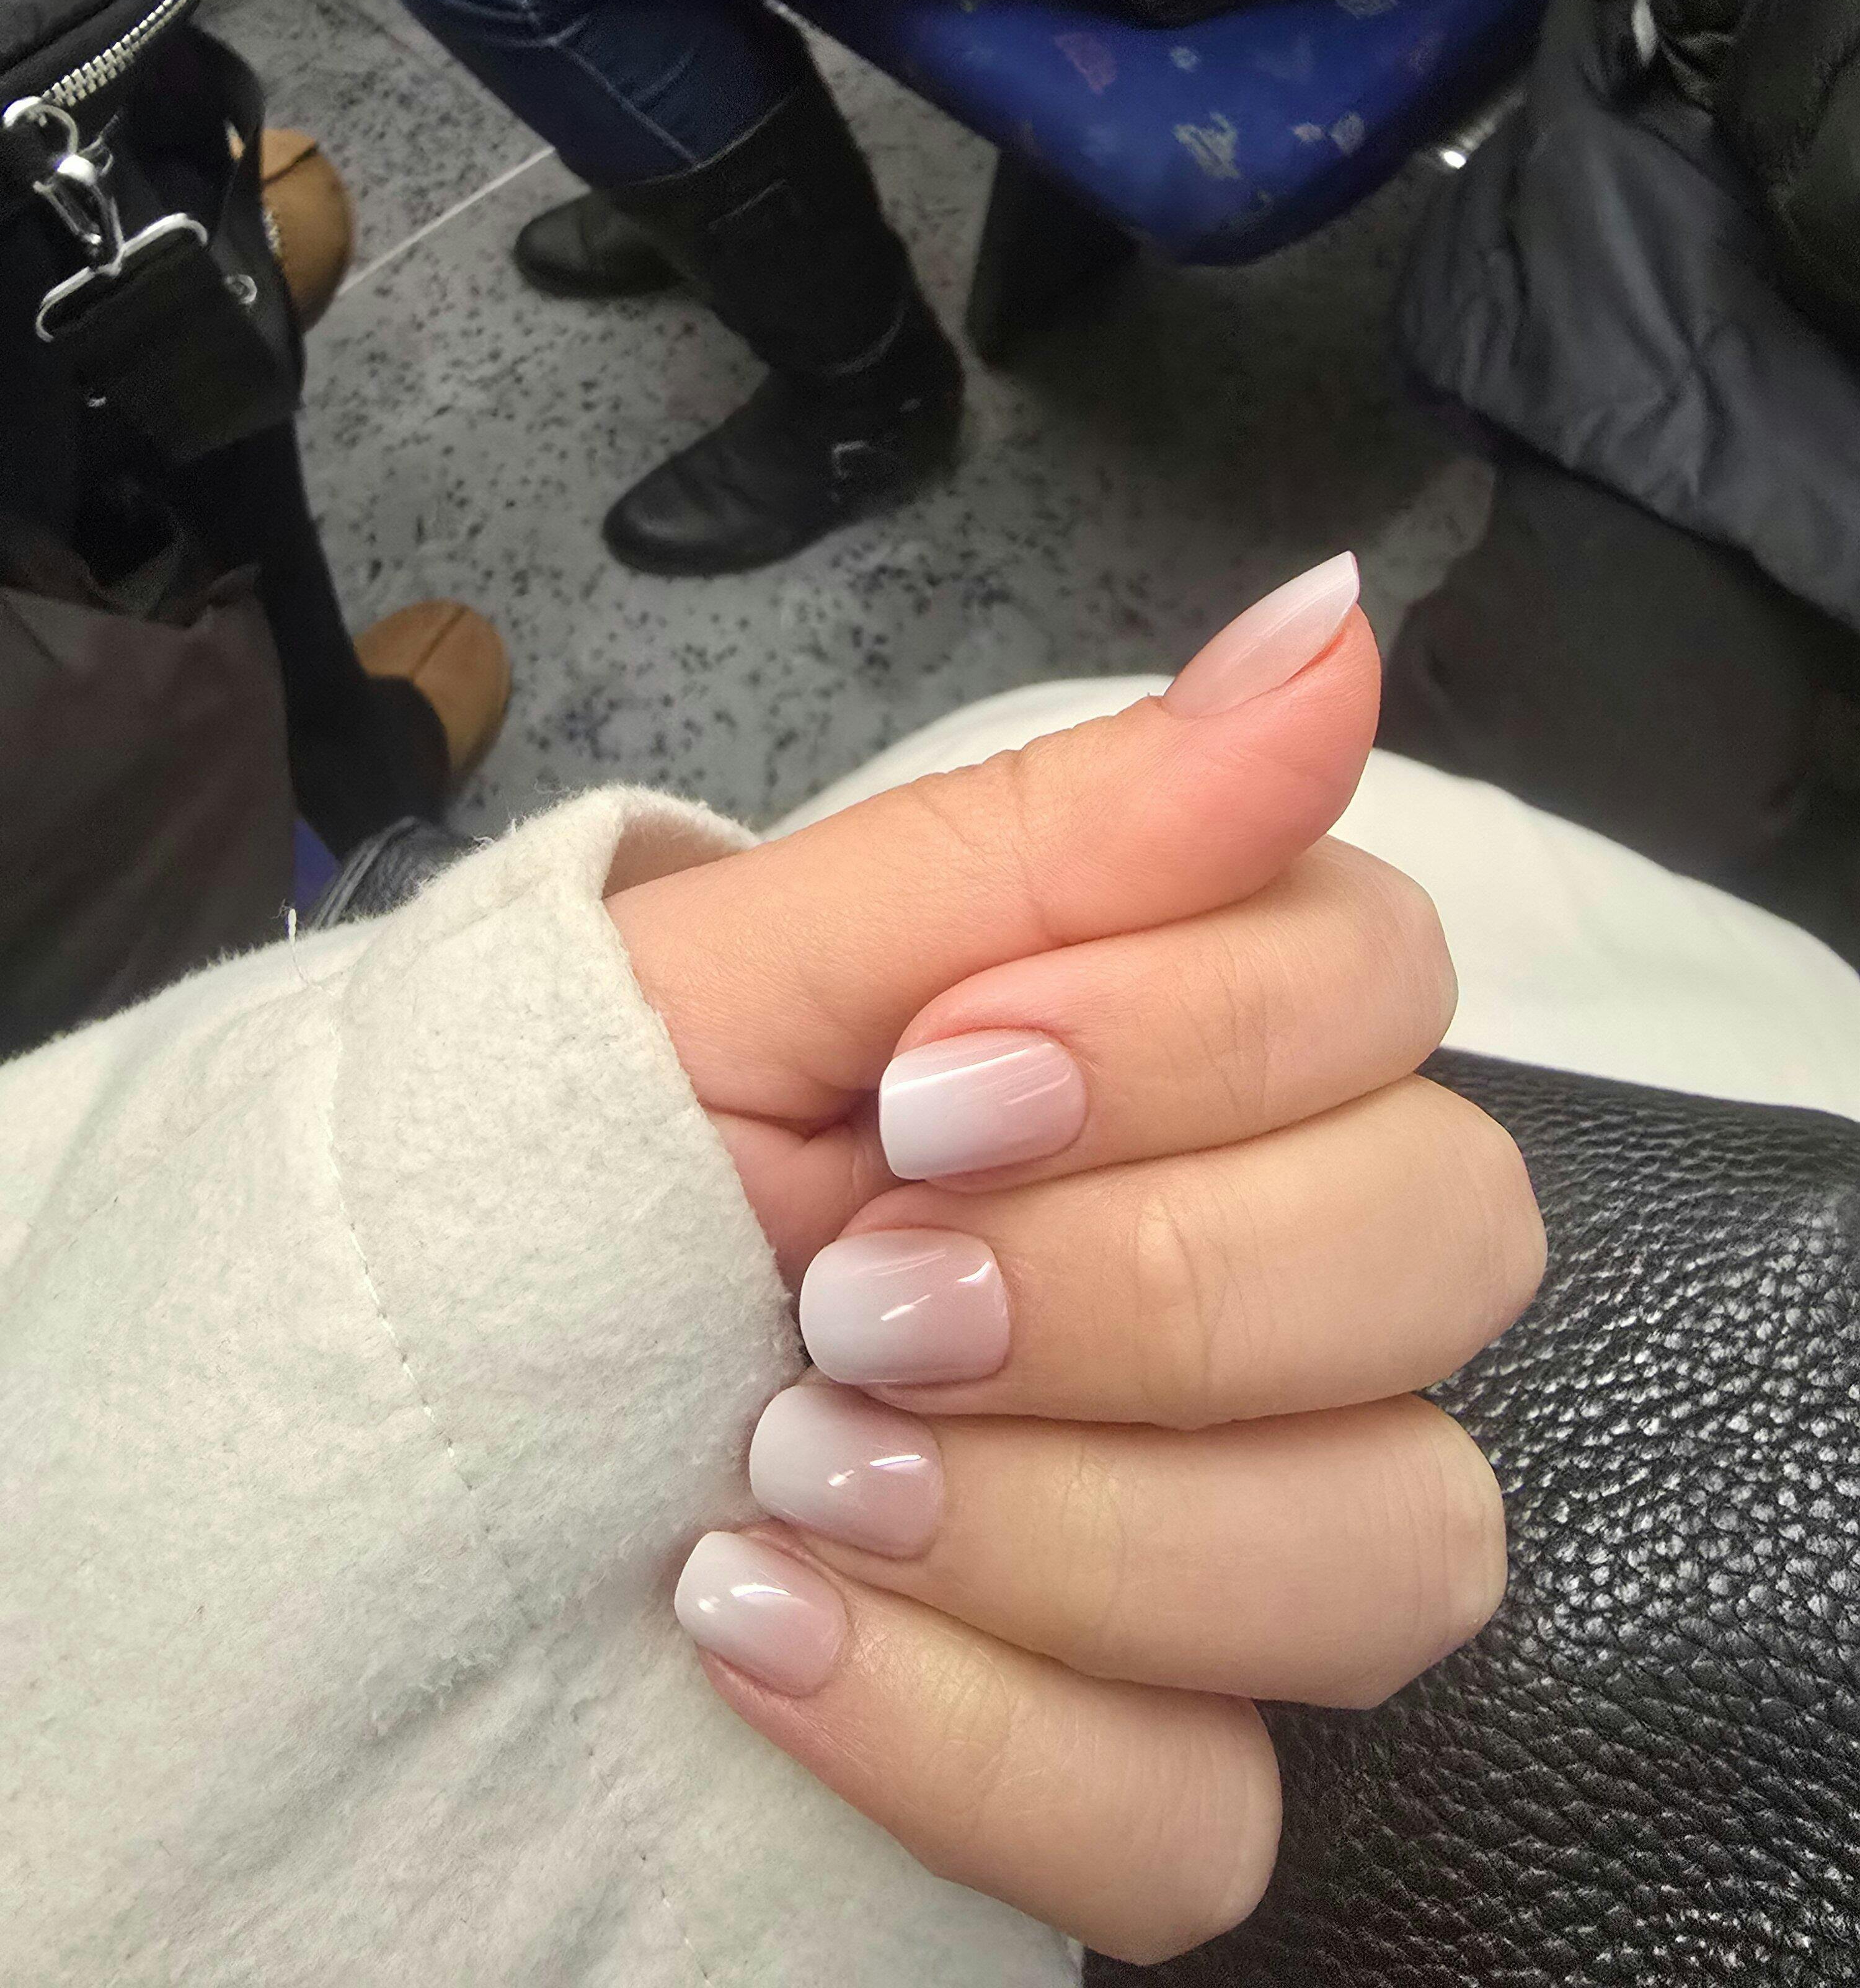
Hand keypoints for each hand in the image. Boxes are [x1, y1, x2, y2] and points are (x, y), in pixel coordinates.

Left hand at [609, 561, 1543, 1962]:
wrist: (405, 1426)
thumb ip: (1066, 825)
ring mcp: (1231, 1534)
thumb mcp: (750, 976)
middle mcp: (1265, 1281)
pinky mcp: (1148, 1762)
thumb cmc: (569, 1156)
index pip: (1387, 990)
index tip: (930, 1081)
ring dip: (1067, 1526)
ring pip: (1384, 1550)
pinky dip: (981, 1740)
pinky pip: (1210, 1818)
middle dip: (1139, 1284)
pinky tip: (777, 1642)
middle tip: (860, 1291)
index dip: (1191, 1040)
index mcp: (1185, 1052)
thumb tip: (1336, 620)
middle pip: (1444, 1252)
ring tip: (790, 1473)